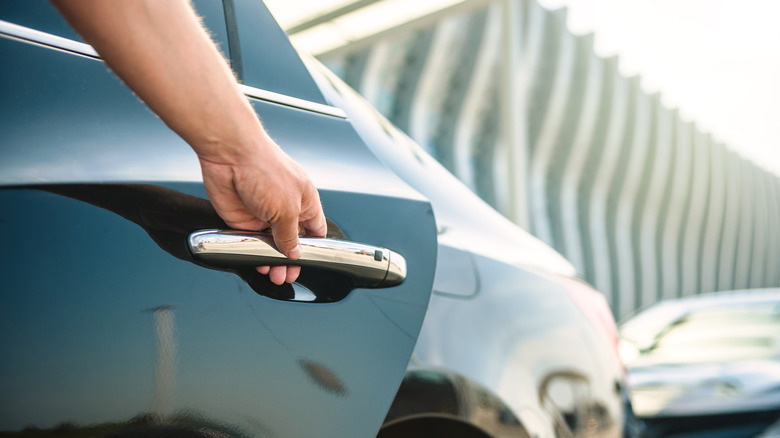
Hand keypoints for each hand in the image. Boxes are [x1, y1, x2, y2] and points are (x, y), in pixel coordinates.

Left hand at [198, 135, 326, 284]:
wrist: (229, 155)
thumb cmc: (265, 169)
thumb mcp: (287, 209)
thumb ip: (291, 235)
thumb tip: (294, 254)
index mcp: (304, 201)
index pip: (314, 231)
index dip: (311, 249)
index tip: (306, 264)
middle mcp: (285, 207)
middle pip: (291, 242)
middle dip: (289, 260)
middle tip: (285, 275)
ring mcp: (263, 213)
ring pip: (269, 245)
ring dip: (271, 260)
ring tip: (271, 274)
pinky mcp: (242, 218)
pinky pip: (248, 241)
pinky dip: (251, 253)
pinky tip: (254, 262)